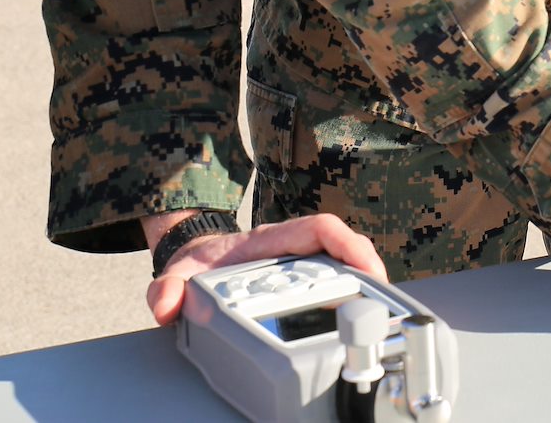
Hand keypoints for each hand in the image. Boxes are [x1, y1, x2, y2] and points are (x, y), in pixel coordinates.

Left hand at [145, 214, 388, 323]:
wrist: (196, 260)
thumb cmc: (197, 265)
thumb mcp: (178, 275)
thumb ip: (167, 288)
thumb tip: (166, 307)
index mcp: (271, 240)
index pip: (319, 229)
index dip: (347, 243)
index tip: (366, 265)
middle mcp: (293, 249)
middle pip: (343, 247)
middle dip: (369, 268)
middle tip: (384, 303)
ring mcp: (301, 263)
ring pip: (345, 264)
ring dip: (366, 285)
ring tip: (382, 315)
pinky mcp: (304, 281)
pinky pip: (338, 282)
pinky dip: (355, 297)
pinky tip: (362, 321)